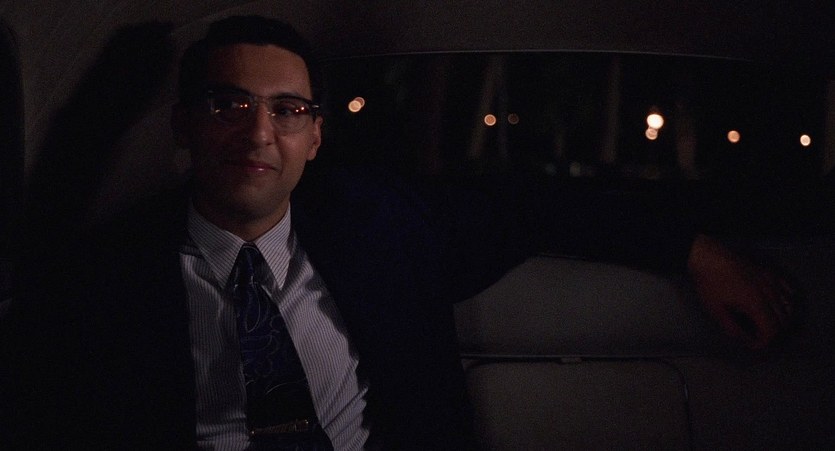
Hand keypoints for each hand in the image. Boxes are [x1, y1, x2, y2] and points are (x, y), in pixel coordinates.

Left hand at [687, 234, 793, 348]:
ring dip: (782, 319)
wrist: (707, 257)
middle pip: (782, 321)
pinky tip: (780, 304)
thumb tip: (743, 340)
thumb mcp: (716, 310)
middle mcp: (769, 293)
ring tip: (768, 324)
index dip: (764, 342)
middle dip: (772, 333)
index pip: (771, 331)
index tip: (754, 345)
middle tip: (759, 337)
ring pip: (788, 306)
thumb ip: (732, 328)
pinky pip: (786, 288)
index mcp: (757, 304)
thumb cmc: (710, 282)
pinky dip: (786, 300)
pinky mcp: (768, 272)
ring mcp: (771, 281)